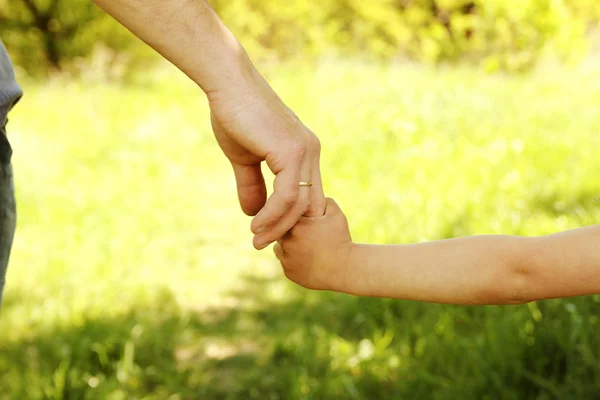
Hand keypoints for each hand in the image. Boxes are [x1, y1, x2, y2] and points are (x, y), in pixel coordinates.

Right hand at [208, 70, 325, 249]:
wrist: (227, 87)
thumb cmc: (234, 116)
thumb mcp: (244, 158)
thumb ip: (252, 185)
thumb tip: (253, 214)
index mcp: (303, 153)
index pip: (305, 195)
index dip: (288, 218)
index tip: (266, 233)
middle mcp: (310, 153)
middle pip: (307, 205)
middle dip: (286, 229)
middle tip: (262, 245)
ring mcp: (304, 152)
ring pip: (299, 205)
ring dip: (277, 227)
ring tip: (256, 240)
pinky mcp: (292, 153)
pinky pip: (287, 196)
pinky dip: (273, 215)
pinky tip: (256, 225)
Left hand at [274, 198, 354, 291]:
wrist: (345, 269)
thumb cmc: (341, 240)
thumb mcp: (336, 215)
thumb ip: (324, 201)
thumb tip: (313, 195)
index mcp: (296, 225)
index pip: (284, 216)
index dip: (292, 217)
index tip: (301, 220)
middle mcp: (286, 241)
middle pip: (280, 232)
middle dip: (290, 231)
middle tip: (303, 232)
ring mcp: (286, 258)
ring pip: (280, 248)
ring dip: (289, 246)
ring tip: (304, 246)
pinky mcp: (288, 272)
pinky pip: (286, 262)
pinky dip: (293, 261)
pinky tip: (307, 259)